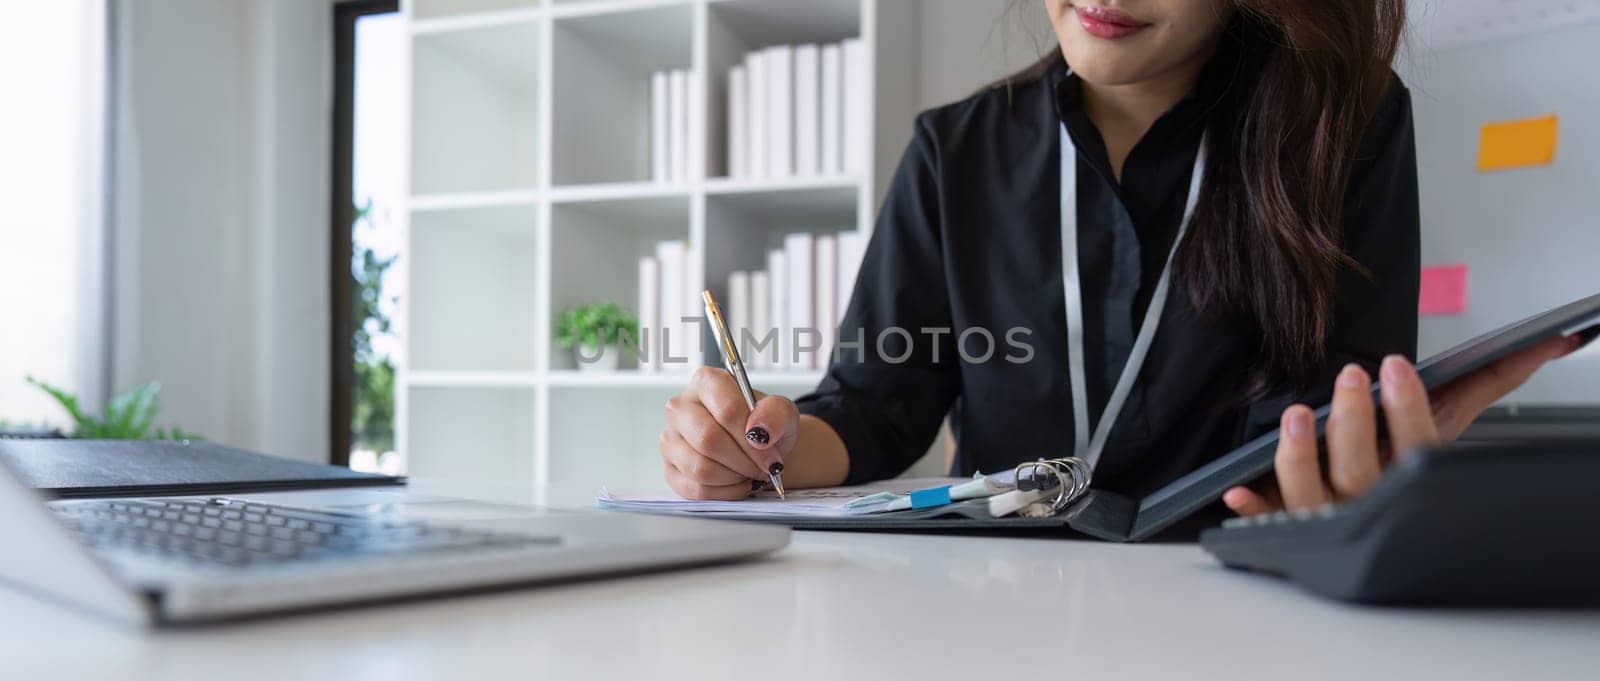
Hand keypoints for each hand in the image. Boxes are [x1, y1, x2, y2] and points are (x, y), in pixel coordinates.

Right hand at [660, 366, 799, 499]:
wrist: (758, 447)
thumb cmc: (764, 426)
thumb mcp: (782, 412)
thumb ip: (775, 413)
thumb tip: (758, 431)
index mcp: (706, 383)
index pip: (726, 410)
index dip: (752, 439)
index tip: (771, 456)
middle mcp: (680, 408)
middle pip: (708, 440)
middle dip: (743, 462)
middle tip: (763, 470)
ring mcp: (671, 440)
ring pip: (700, 468)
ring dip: (734, 478)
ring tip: (750, 474)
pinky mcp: (671, 469)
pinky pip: (695, 489)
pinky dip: (724, 492)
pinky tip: (738, 484)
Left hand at [1224, 335, 1582, 514]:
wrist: (1359, 520)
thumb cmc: (1397, 462)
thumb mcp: (1439, 426)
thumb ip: (1486, 383)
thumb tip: (1550, 342)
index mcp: (1405, 477)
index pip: (1416, 449)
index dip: (1408, 410)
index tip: (1397, 367)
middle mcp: (1366, 502)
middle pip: (1360, 470)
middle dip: (1355, 423)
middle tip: (1349, 377)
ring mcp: (1322, 517)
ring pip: (1311, 496)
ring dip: (1300, 456)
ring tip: (1296, 416)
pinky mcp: (1281, 525)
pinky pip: (1264, 521)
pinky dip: (1252, 506)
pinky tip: (1235, 489)